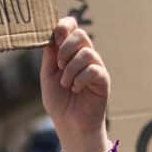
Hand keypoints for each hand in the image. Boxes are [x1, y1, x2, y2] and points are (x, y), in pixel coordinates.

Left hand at [40, 18, 110, 151]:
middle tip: (59, 65)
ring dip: (71, 69)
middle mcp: (84, 57)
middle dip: (66, 48)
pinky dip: (80, 79)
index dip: (65, 25)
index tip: (57, 35)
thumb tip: (52, 35)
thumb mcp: (48, 76)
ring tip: (66, 84)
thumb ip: (50, 55)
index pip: (72, 28)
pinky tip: (76, 89)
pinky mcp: (103, 79)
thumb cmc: (59, 102)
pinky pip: (94, 69)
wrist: (70, 125)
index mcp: (70, 53)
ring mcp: (95, 67)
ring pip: (87, 52)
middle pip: (81, 35)